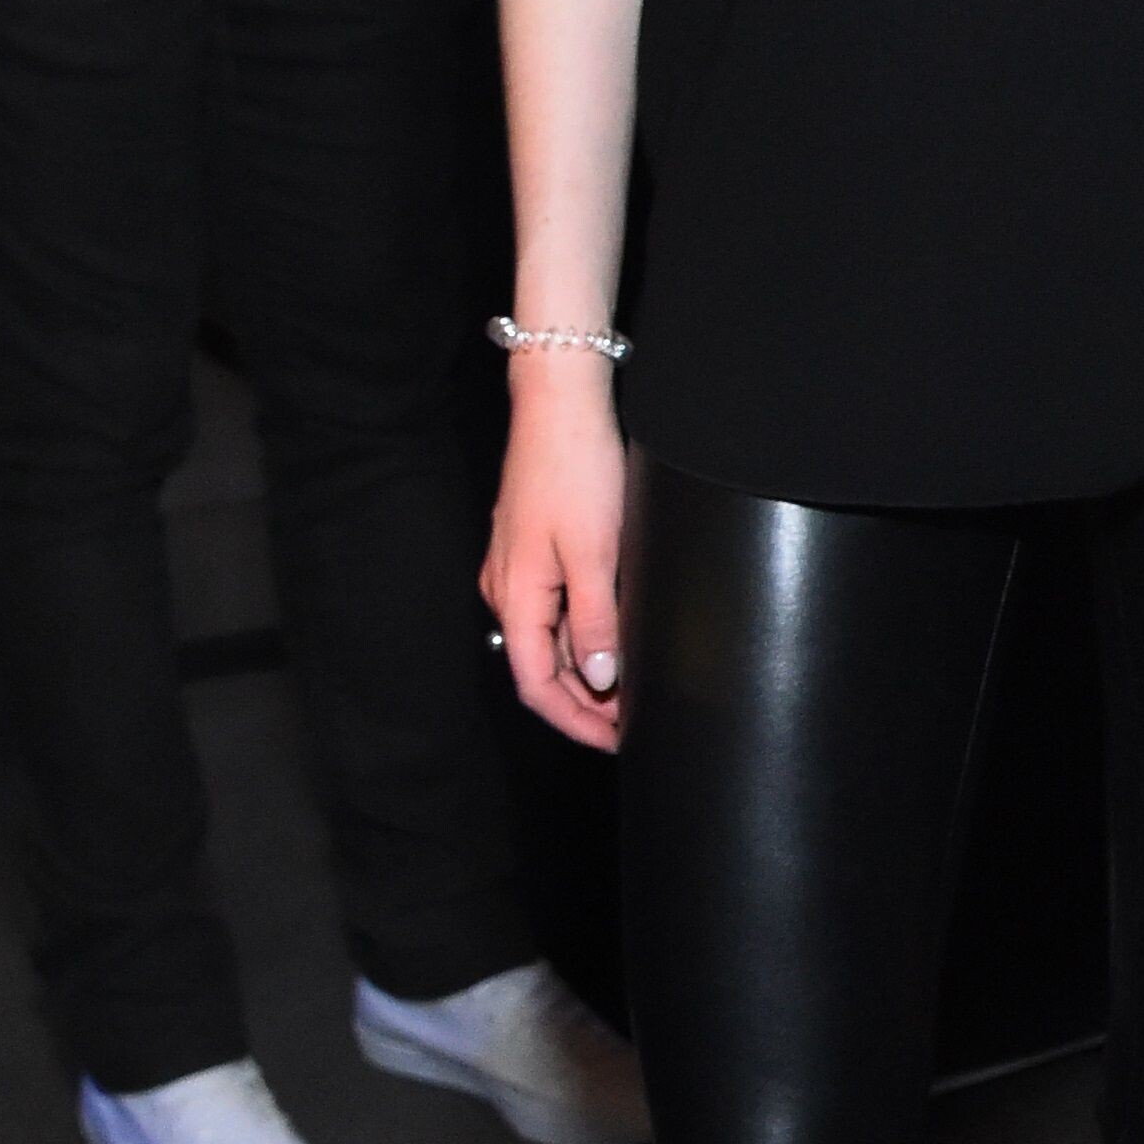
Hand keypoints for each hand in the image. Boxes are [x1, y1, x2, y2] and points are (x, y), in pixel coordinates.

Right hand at [483, 369, 629, 749]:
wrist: (560, 404)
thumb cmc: (574, 468)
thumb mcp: (594, 552)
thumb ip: (594, 619)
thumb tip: (596, 675)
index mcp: (517, 597)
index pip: (535, 685)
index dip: (575, 721)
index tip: (615, 740)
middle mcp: (509, 589)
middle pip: (541, 668)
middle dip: (585, 702)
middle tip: (634, 718)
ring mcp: (521, 569)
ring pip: (551, 640)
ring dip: (587, 669)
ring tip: (634, 684)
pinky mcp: (537, 548)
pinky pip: (557, 608)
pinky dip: (585, 633)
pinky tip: (617, 635)